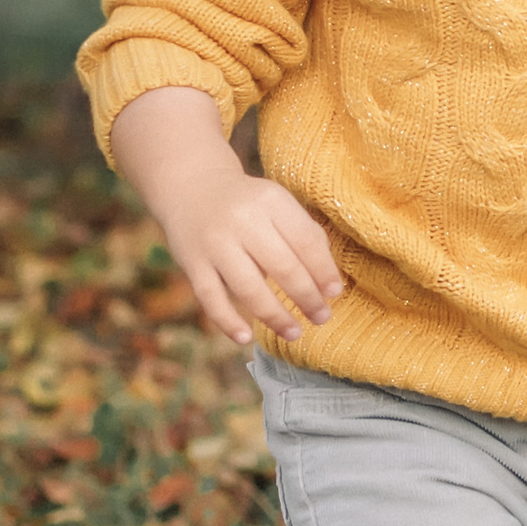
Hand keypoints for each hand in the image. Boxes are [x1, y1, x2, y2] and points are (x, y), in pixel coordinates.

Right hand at [108, 87, 341, 347]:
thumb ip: (302, 234)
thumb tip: (328, 281)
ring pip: (248, 287)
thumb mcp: (277, 204)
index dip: (323, 270)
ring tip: (295, 332)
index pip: (305, 240)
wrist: (192, 187)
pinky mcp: (192, 263)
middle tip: (321, 317)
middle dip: (306, 297)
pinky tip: (246, 338)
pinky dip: (227, 322)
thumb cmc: (248, 203)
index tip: (334, 294)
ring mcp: (214, 243)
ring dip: (274, 315)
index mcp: (271, 201)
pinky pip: (210, 298)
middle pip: (282, 266)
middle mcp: (242, 220)